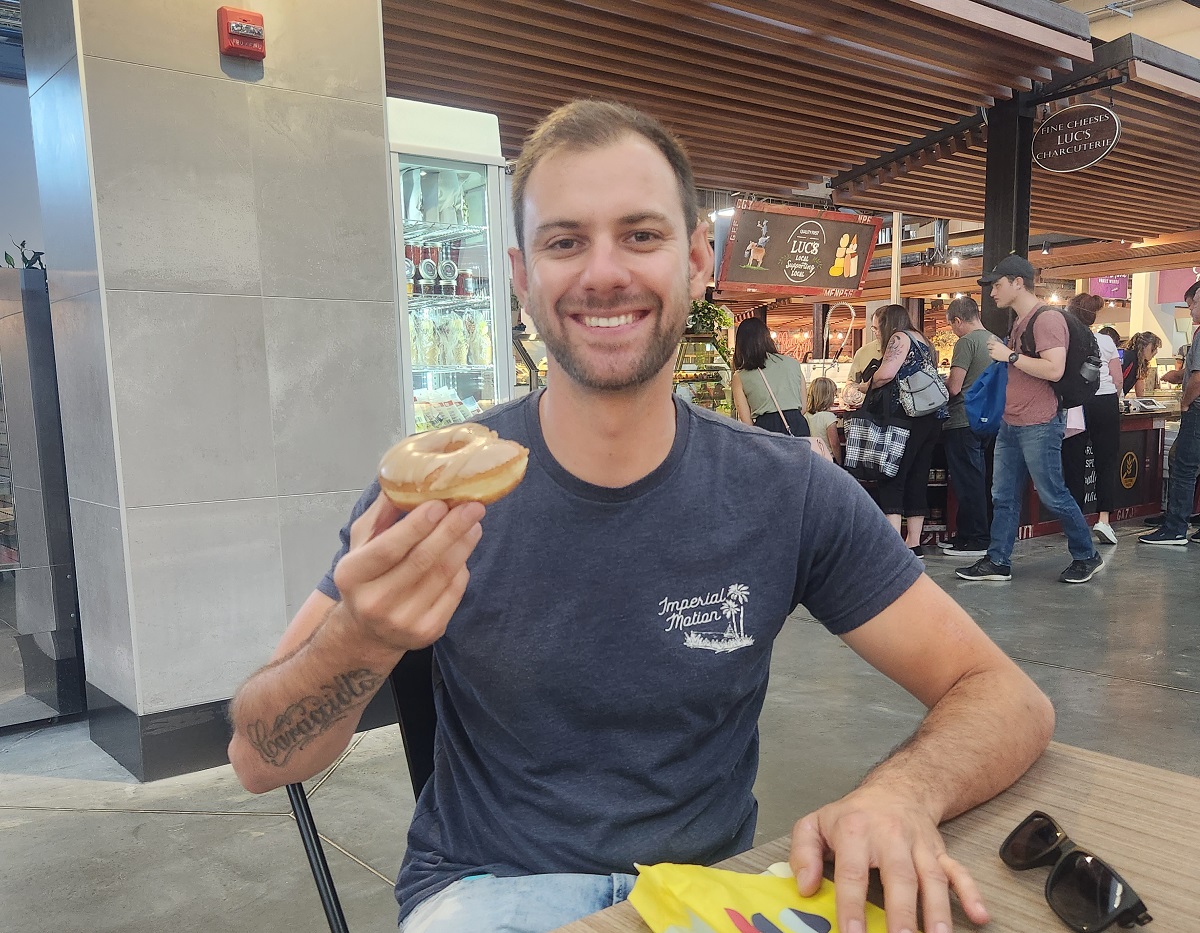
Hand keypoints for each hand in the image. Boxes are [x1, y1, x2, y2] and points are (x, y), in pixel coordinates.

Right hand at [331, 495, 484, 652]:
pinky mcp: (427, 632)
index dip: (417, 525)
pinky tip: (464, 549)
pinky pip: (454, 593)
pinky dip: (462, 568)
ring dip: (463, 545)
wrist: (368, 633)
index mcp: (353, 575)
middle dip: (451, 529)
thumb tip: (406, 477)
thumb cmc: (366, 577)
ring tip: (474, 523)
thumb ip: (381, 513)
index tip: (441, 503)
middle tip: (472, 506)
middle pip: (422, 561)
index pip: (389, 548)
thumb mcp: (361, 543)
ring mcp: (403, 621)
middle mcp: (375, 602)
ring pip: (443, 575)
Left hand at [790, 786, 988, 932]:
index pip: (853, 873)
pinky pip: (958, 872)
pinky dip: (970, 893)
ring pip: (932, 879)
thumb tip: (806, 887)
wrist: (896, 789)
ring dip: (937, 911)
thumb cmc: (852, 815)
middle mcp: (891, 838)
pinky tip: (979, 915)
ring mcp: (919, 846)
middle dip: (902, 913)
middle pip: (899, 878)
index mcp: (856, 831)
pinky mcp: (939, 853)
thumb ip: (803, 853)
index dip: (852, 906)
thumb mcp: (815, 823)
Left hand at [987, 339, 1010, 363]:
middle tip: (990, 348)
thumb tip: (994, 344)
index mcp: (997, 343)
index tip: (987, 342)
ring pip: (989, 350)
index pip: (990, 341)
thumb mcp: (1002, 345)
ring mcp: (993, 351)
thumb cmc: (1007, 350)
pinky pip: (990, 354)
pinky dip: (991, 354)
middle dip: (989, 347)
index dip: (988, 342)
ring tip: (994, 352)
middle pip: (988, 346)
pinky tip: (994, 354)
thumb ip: (997, 344)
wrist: (1009, 355)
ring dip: (990, 351)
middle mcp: (994, 347)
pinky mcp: (993, 355)